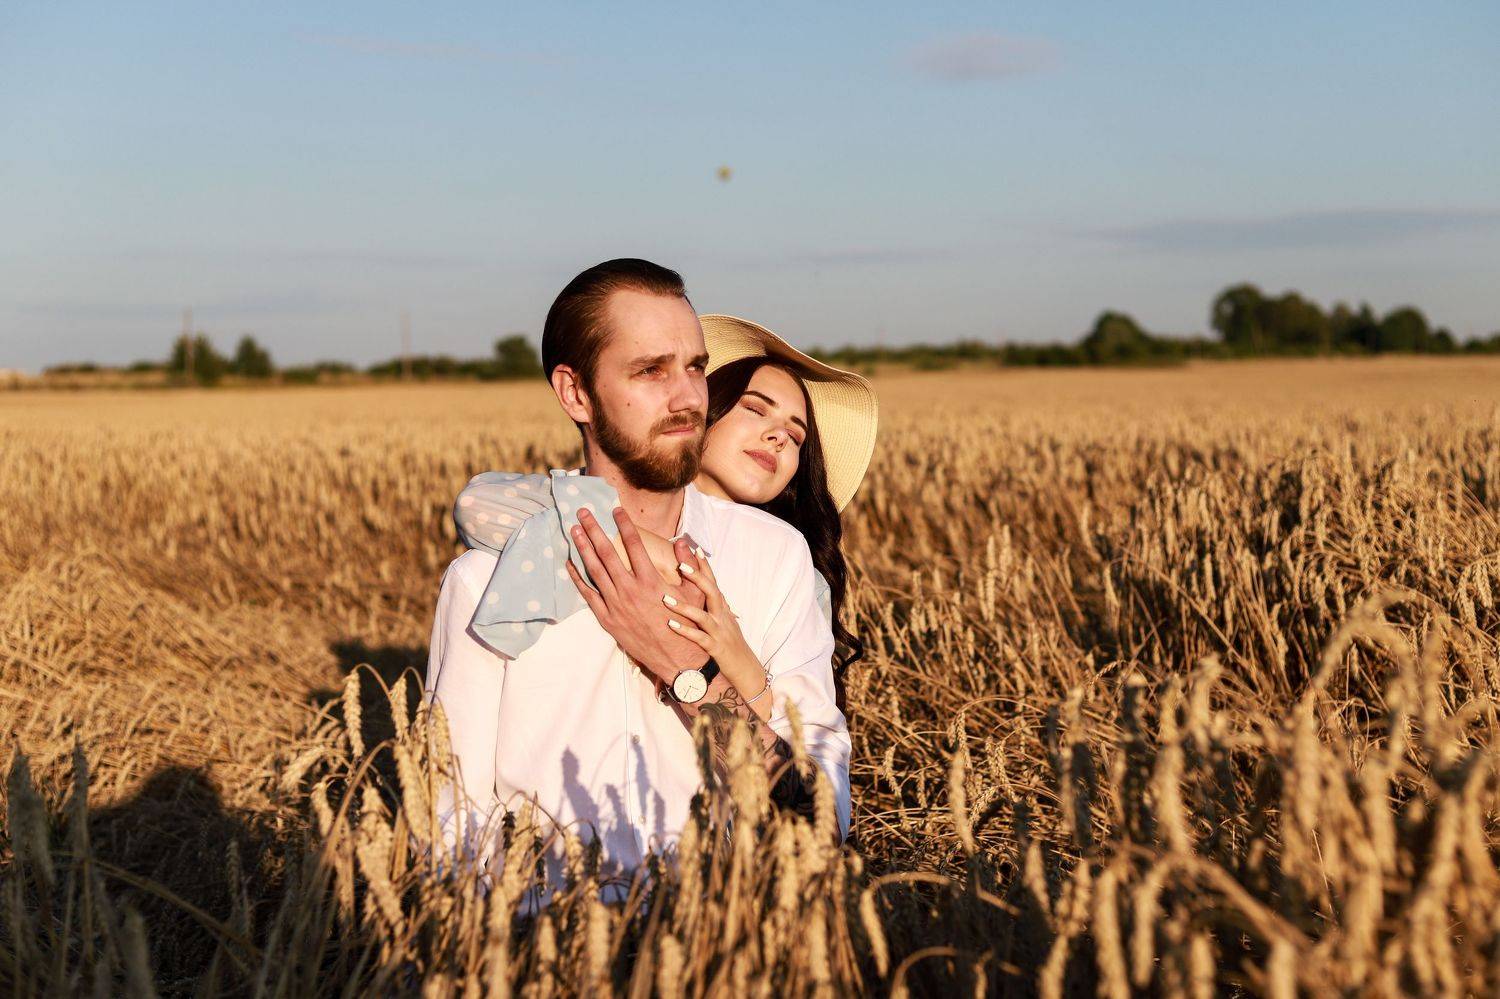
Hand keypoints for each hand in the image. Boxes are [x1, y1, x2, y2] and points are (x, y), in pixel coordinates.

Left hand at [566, 507, 707, 682]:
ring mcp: (616, 605)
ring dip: (583, 548)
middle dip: (593, 529)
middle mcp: (630, 590)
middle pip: (607, 553)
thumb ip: (688, 566)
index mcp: (651, 581)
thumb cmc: (688, 626)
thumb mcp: (695, 594)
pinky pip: (588, 595)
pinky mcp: (607, 619)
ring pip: (594, 571)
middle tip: (582, 512)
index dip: (624, 524)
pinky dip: (578, 578)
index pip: (633, 544)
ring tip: (574, 530)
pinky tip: (570, 564)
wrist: (677, 659)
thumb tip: (682, 542)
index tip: (615, 510)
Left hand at [662, 540, 767, 697]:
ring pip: (703, 615)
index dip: (705, 565)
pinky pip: (700, 638)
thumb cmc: (728, 644)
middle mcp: (722, 616)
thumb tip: (699, 588)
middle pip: (711, 592)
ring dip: (684, 606)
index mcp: (721, 608)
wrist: (745, 669)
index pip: (713, 582)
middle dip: (697, 577)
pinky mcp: (716, 649)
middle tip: (681, 565)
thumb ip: (710, 604)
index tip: (694, 548)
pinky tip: (670, 626)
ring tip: (665, 598)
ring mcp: (720, 632)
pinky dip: (686, 631)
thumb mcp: (722, 620)